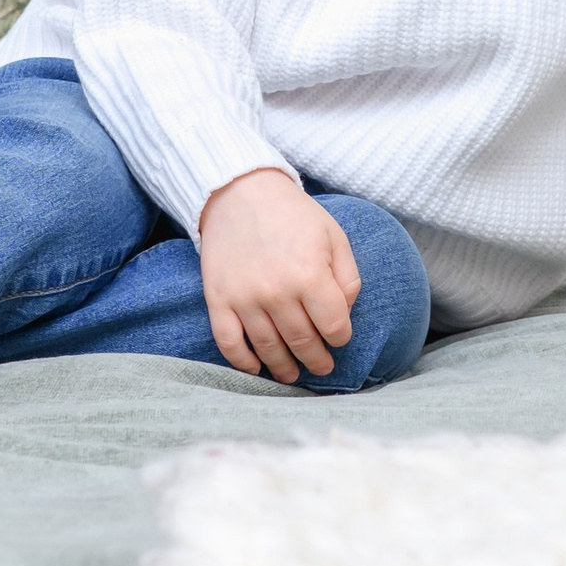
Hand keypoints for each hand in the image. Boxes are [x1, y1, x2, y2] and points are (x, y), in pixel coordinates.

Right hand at [196, 168, 359, 382]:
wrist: (239, 191)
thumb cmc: (293, 215)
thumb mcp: (333, 235)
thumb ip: (347, 277)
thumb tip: (344, 314)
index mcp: (309, 274)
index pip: (334, 326)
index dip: (341, 337)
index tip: (339, 336)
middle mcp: (277, 292)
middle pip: (303, 344)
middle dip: (317, 360)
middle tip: (322, 366)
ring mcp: (244, 299)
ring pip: (269, 350)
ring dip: (284, 369)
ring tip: (293, 374)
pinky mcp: (218, 300)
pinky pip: (229, 344)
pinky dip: (243, 363)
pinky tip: (256, 367)